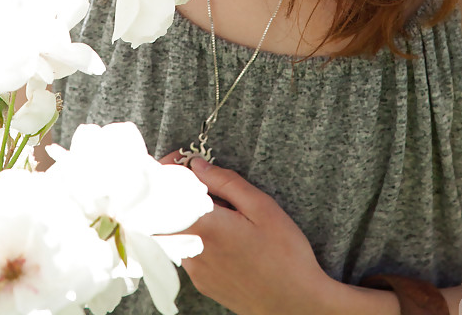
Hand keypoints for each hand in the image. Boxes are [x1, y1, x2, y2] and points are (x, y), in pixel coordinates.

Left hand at [158, 152, 334, 314]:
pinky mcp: (202, 283)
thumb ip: (226, 182)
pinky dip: (196, 235)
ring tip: (220, 210)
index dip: (166, 171)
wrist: (295, 304)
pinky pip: (188, 250)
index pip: (167, 194)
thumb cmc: (285, 255)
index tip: (180, 160)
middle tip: (199, 180)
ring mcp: (196, 270)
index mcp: (207, 227)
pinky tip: (223, 235)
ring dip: (188, 214)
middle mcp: (194, 250)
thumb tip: (198, 165)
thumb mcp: (262, 207)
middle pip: (166, 213)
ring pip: (176, 232)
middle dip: (177, 191)